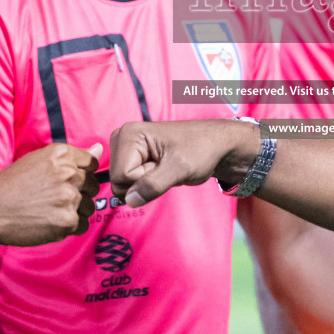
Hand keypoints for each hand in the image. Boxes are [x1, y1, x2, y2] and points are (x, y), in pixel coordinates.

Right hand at [0, 144, 99, 245]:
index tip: (71, 181)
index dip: (83, 173)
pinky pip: (82, 225)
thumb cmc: (11, 184)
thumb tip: (100, 149)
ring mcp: (69, 198)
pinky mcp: (67, 221)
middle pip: (92, 185)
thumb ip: (71, 156)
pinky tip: (52, 222)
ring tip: (52, 211)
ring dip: (76, 211)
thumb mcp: (38, 160)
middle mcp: (68, 174)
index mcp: (61, 155)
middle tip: (56, 198)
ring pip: (89, 206)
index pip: (91, 163)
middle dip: (80, 193)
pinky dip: (70, 227)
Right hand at [110, 119, 259, 207]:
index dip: (143, 178)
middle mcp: (122, 139)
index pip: (121, 175)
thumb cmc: (201, 150)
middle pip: (118, 181)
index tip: (164, 165)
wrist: (214, 146)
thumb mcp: (180, 167)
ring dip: (145, 184)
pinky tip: (159, 170)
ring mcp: (126, 149)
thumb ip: (154, 184)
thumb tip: (130, 200)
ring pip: (122, 185)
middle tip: (165, 167)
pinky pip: (130, 184)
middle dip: (142, 182)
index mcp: (129, 134)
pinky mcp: (132, 158)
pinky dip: (146, 183)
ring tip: (164, 167)